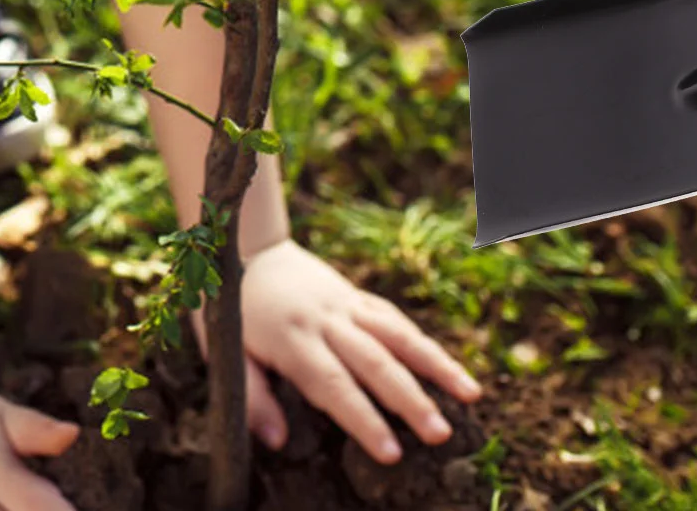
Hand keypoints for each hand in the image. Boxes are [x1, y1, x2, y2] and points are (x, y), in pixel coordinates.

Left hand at [188, 237, 483, 465]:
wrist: (245, 243)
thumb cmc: (231, 308)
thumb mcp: (226, 353)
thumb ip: (252, 397)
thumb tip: (278, 442)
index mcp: (292, 339)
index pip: (333, 385)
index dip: (363, 418)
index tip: (390, 452)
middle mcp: (326, 319)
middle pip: (375, 361)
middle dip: (410, 400)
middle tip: (441, 435)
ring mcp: (346, 304)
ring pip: (398, 333)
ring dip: (436, 365)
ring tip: (471, 395)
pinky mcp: (356, 295)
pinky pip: (395, 318)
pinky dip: (424, 343)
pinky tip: (450, 368)